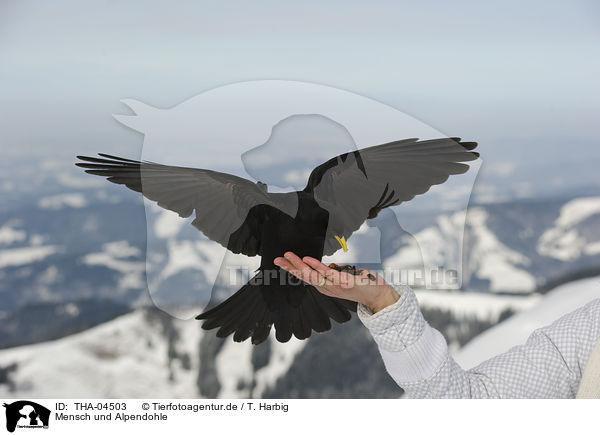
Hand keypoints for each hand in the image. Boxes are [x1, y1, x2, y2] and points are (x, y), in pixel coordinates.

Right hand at [274, 251, 399, 312]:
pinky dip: (316, 266)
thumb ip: (333, 273)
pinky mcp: (343, 283)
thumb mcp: (343, 278)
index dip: (292, 269)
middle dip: (289, 268)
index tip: (281, 261)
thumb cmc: (362, 284)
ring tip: (287, 256)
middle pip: (304, 277)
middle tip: (277, 259)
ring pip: (312, 275)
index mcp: (326, 287)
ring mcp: (334, 286)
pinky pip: (327, 273)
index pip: (305, 277)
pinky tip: (307, 259)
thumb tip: (326, 265)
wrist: (379, 295)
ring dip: (298, 265)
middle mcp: (327, 288)